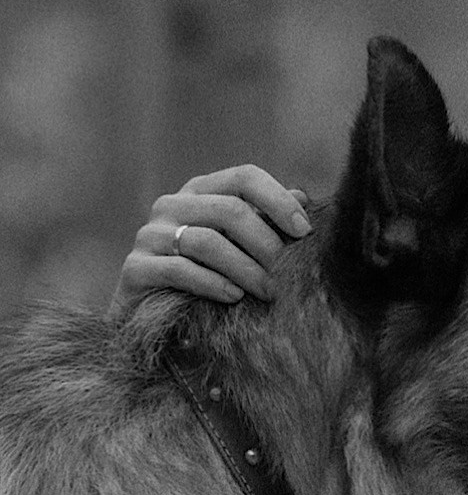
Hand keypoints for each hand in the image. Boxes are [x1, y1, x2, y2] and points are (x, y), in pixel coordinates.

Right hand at [109, 166, 311, 315]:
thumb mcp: (240, 246)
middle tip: (288, 273)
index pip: (245, 177)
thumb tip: (302, 196)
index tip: (305, 231)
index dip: (278, 200)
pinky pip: (180, 270)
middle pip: (229, 210)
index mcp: (201, 191)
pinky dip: (213, 284)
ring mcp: (149, 234)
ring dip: (246, 269)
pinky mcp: (135, 268)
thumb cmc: (207, 276)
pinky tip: (235, 297)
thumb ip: (265, 220)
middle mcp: (172, 204)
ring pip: (207, 242)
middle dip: (266, 243)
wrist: (153, 317)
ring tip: (268, 292)